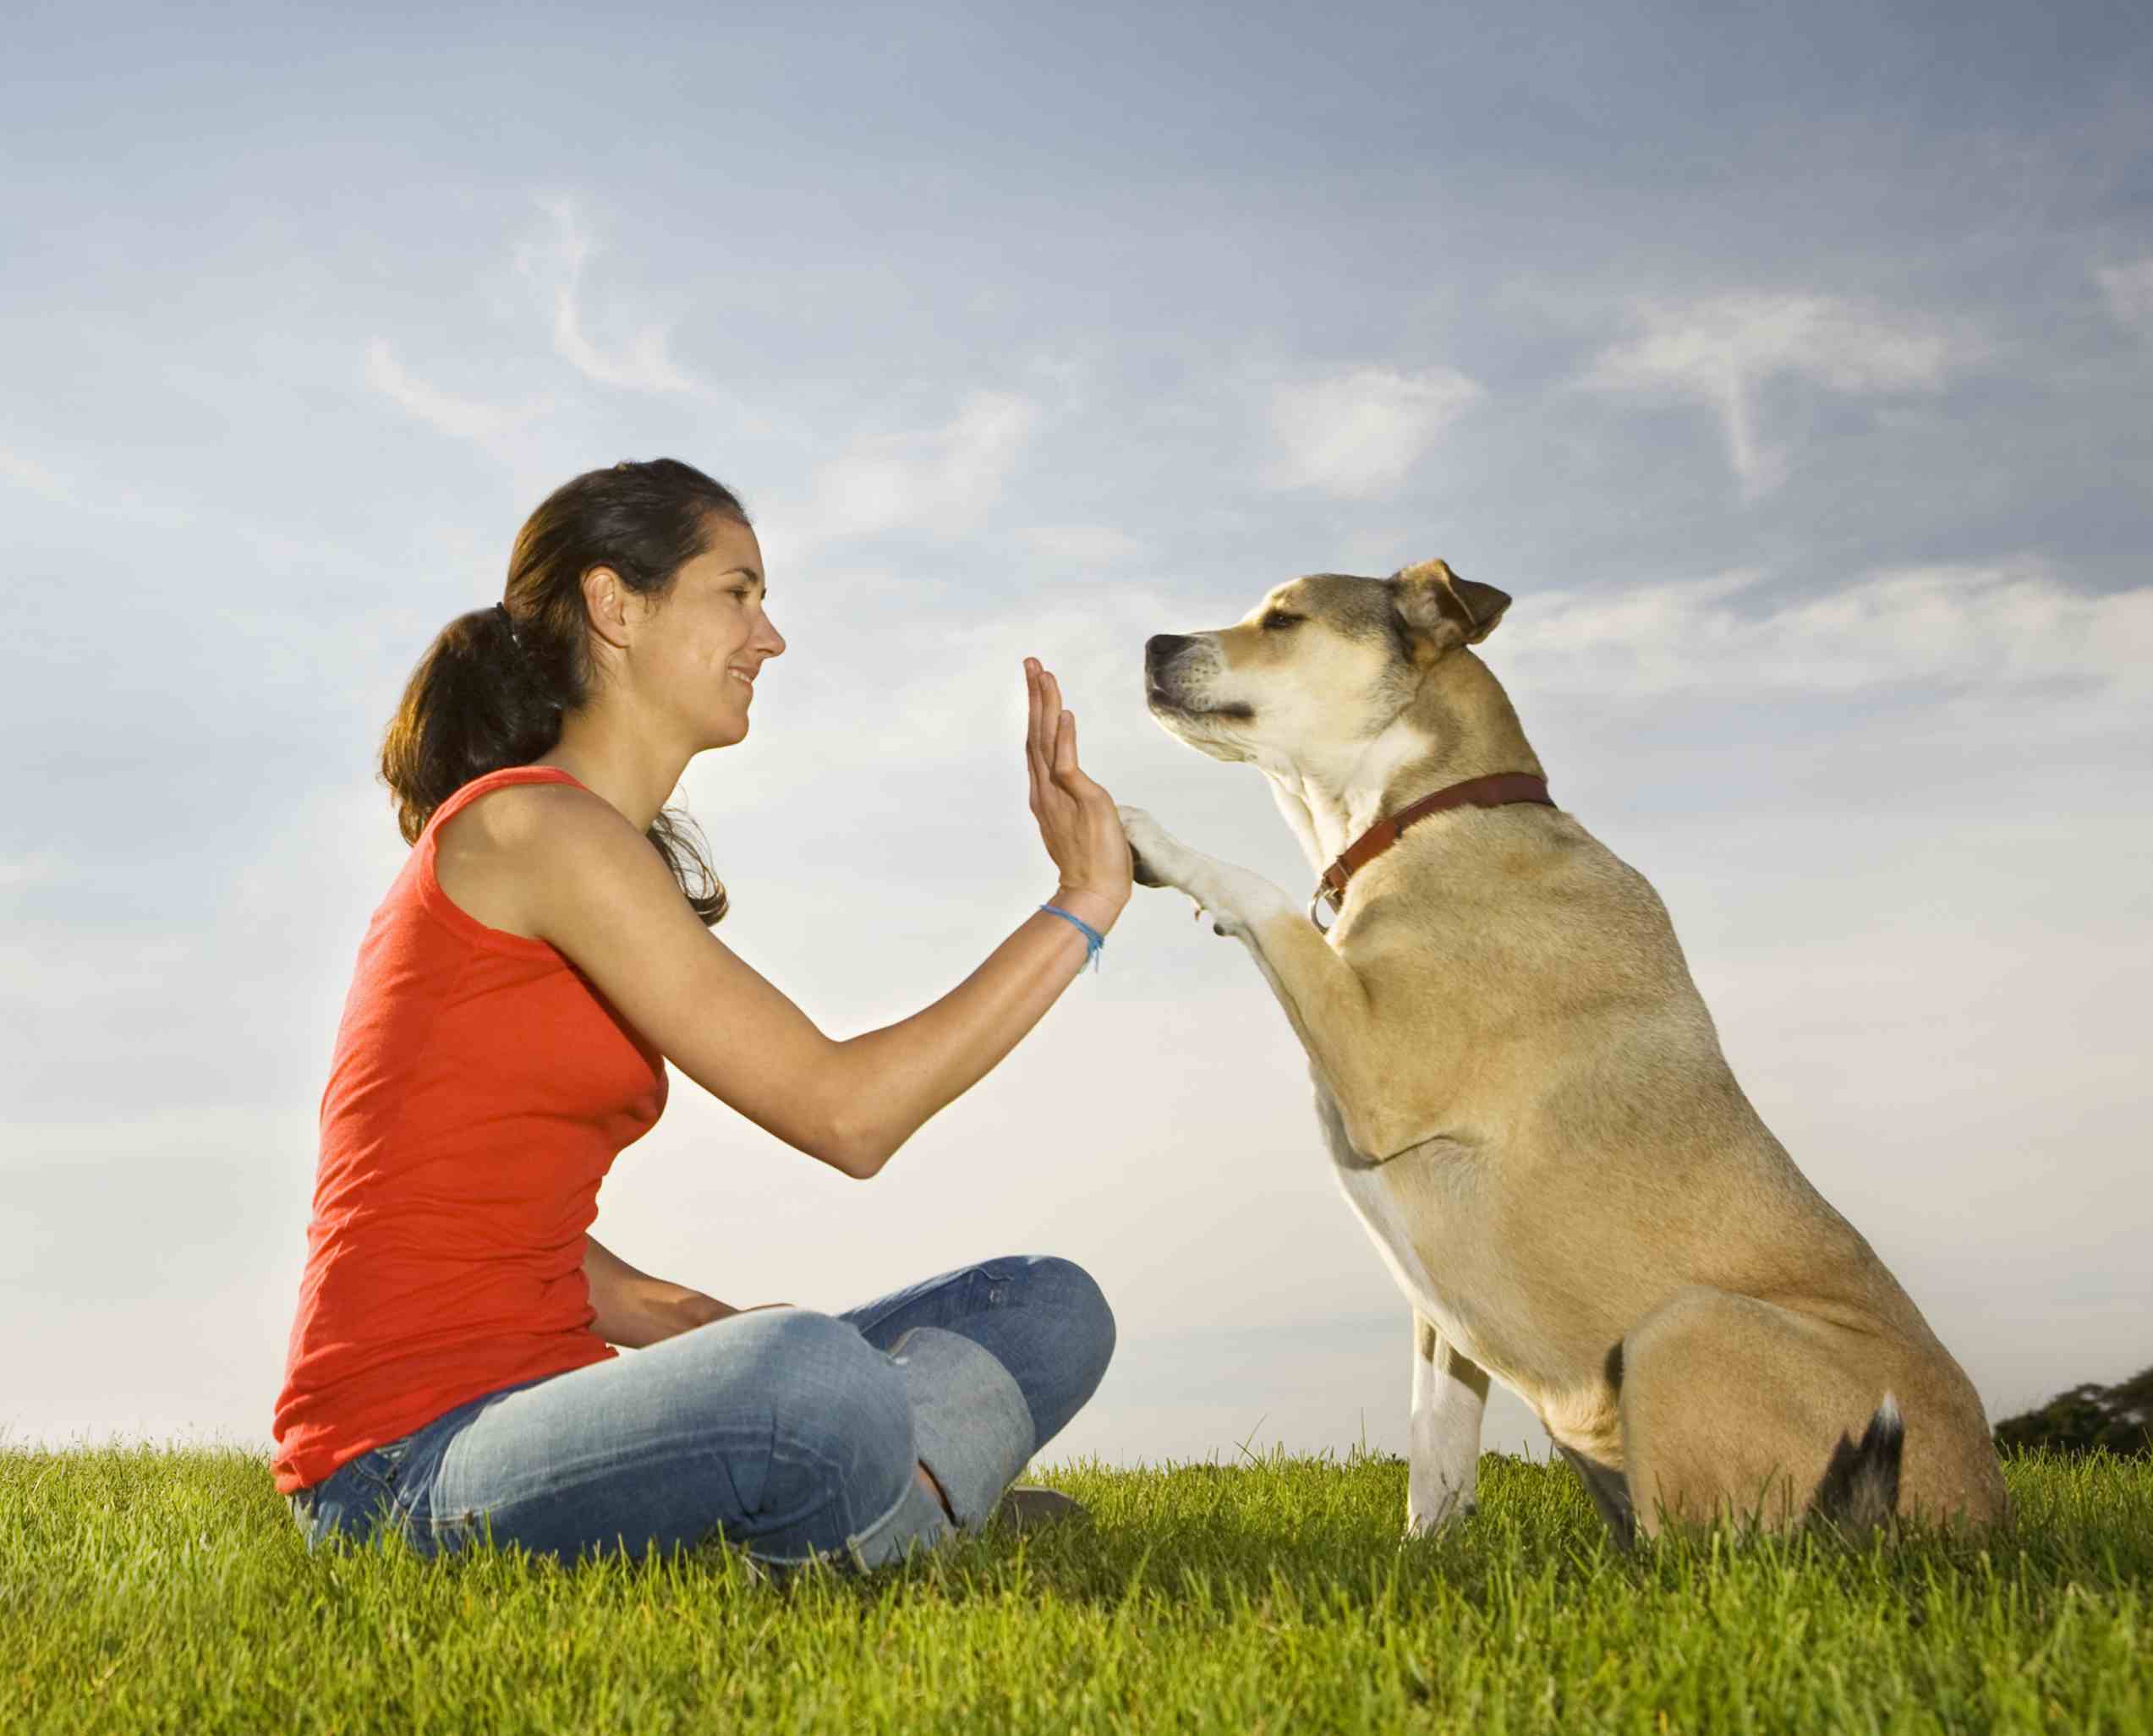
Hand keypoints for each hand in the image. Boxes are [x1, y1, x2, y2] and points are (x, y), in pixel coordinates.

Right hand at [1024, 657, 1130, 923]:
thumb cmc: (1091, 863)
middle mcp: (1046, 790)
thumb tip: (1077, 785)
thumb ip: (1073, 799)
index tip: (1036, 682)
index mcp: (1045, 793)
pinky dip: (1065, 738)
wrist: (1093, 892)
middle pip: (1035, 733)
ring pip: (1047, 741)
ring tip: (1044, 675)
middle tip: (1031, 662)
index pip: (1037, 743)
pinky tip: (1066, 714)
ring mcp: (1060, 795)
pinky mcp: (1081, 800)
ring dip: (1046, 706)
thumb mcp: (1078, 822)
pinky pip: (1068, 764)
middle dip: (1034, 696)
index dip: (1036, 711)